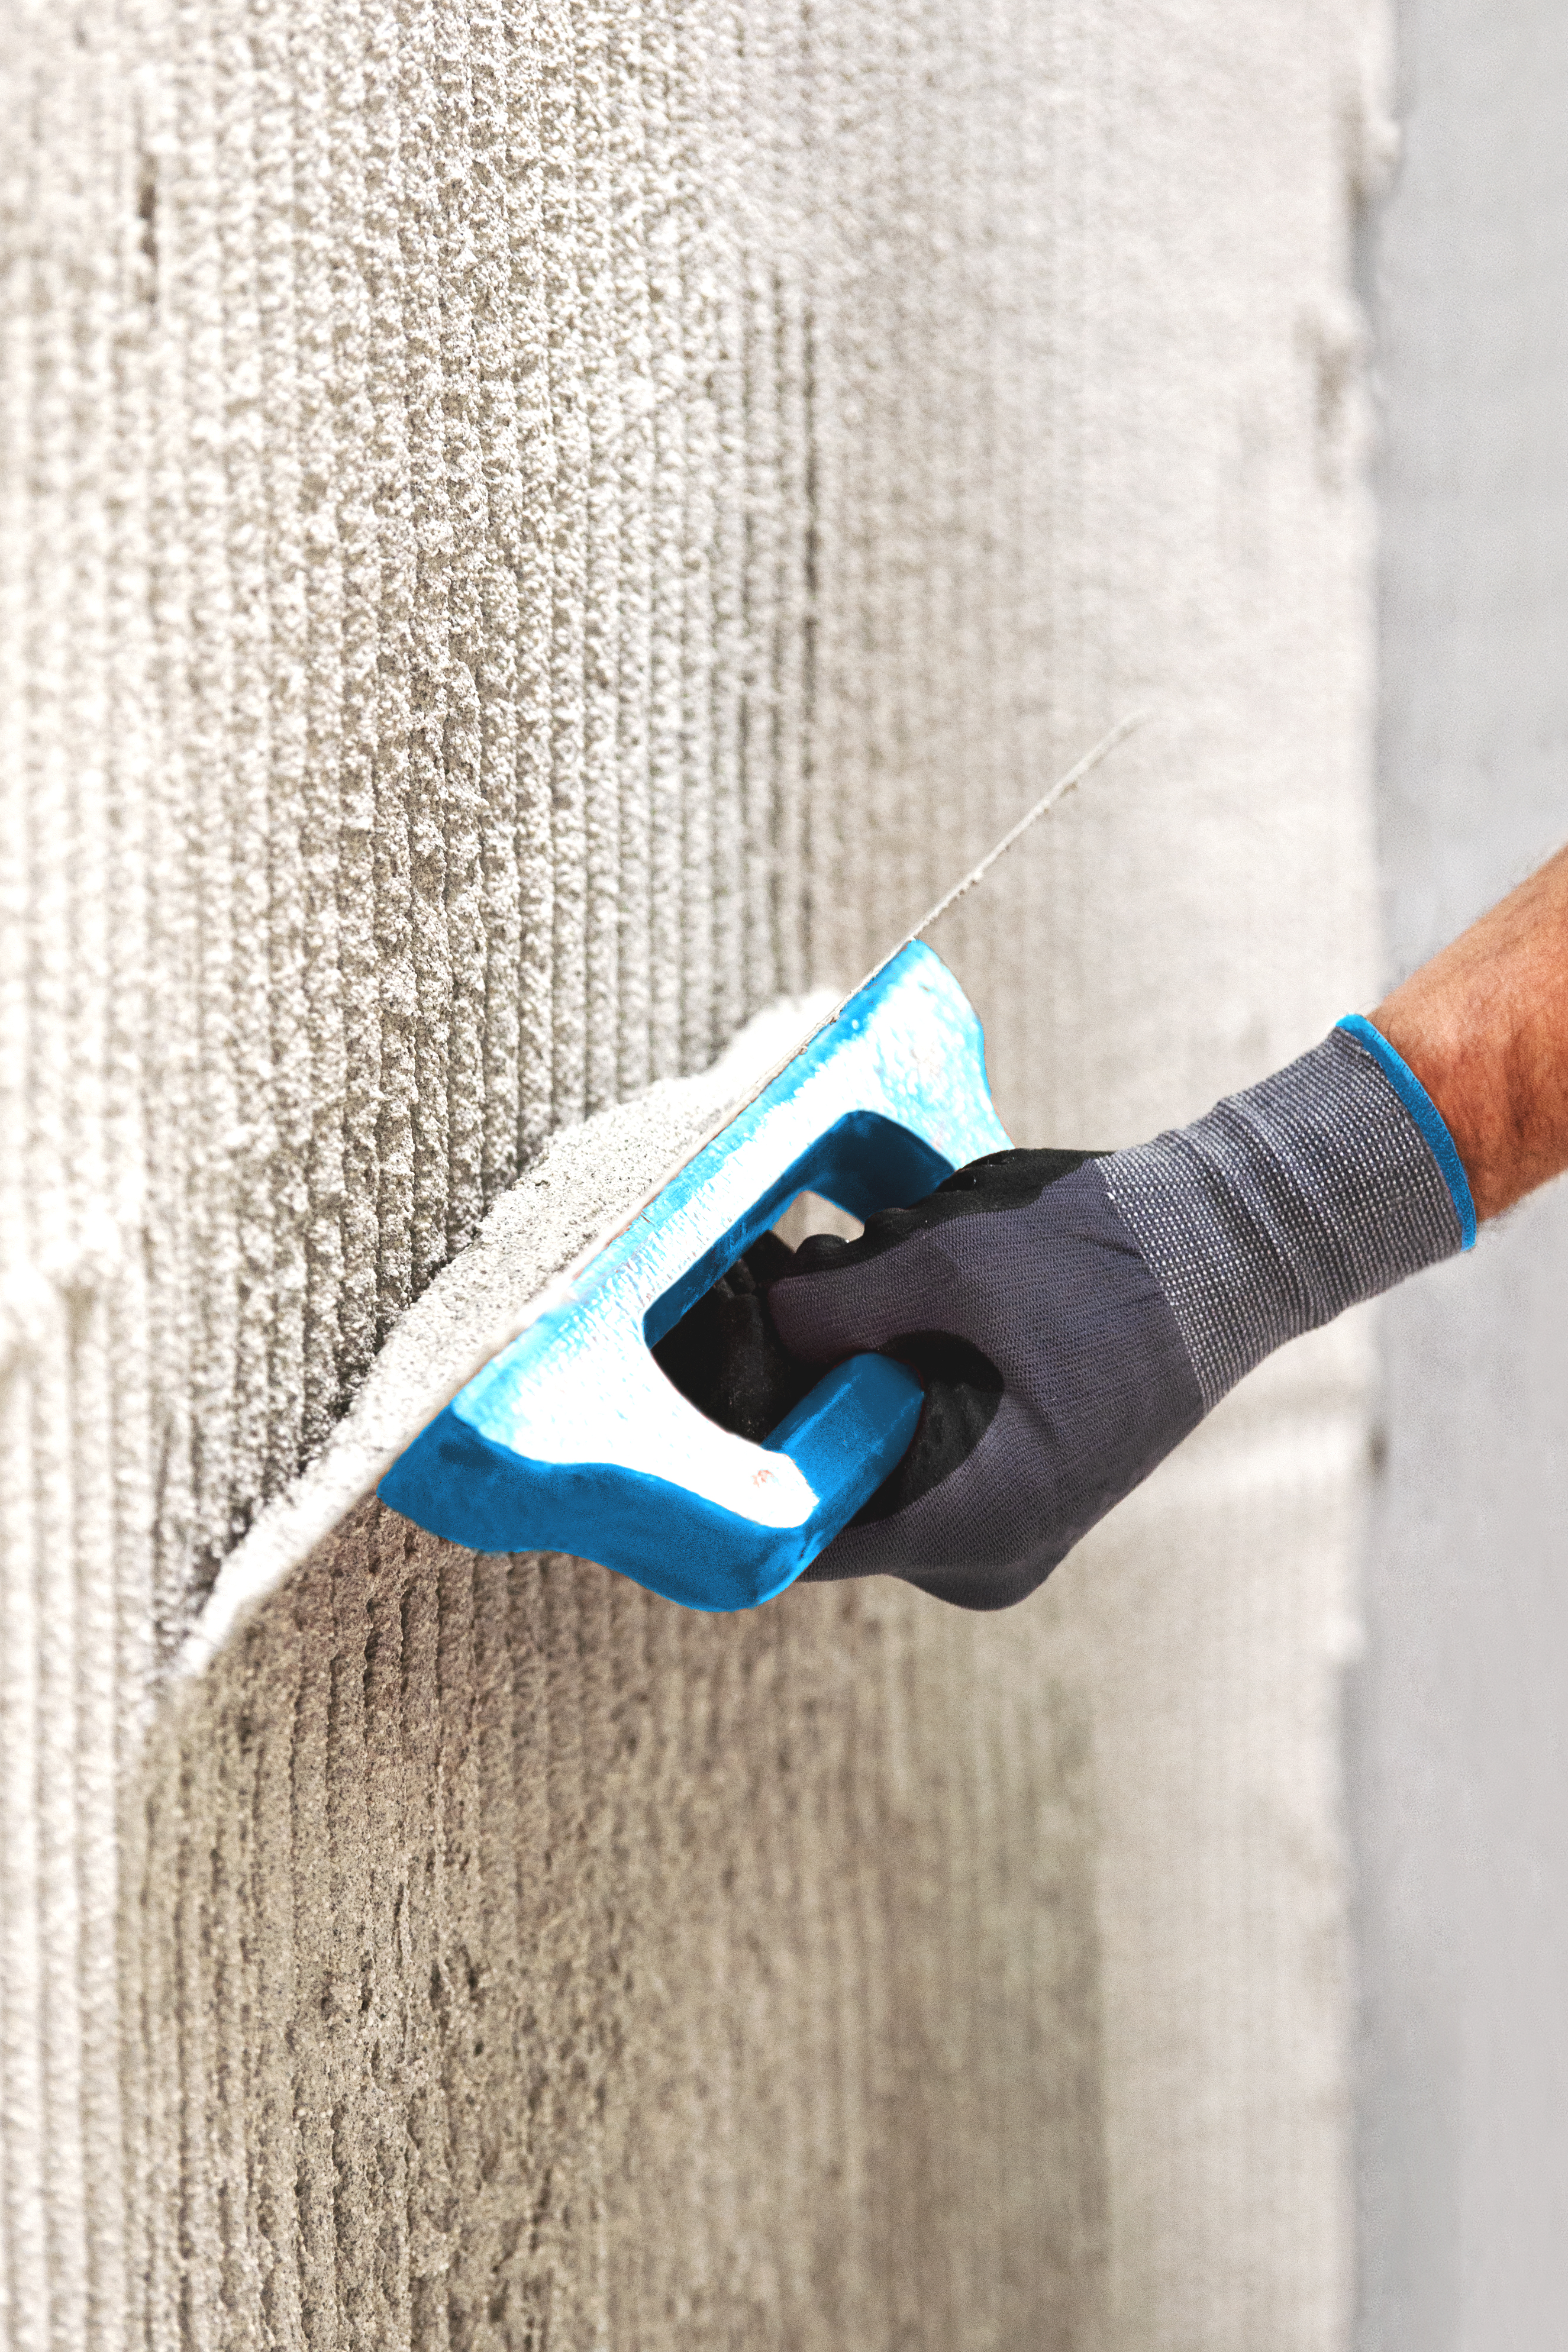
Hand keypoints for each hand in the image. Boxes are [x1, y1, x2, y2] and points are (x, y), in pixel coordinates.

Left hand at [766, 1018, 1471, 1609]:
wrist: (1229, 1244)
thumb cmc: (1107, 1260)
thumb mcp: (955, 1263)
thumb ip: (839, 1305)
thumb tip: (762, 1315)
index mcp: (974, 1528)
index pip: (804, 1530)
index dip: (740, 1457)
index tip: (704, 1378)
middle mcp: (981, 1555)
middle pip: (830, 1491)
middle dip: (794, 1391)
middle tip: (780, 1286)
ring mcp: (997, 1527)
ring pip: (863, 1460)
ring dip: (837, 1371)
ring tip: (839, 1269)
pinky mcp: (1007, 1485)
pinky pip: (905, 1445)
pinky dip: (880, 1375)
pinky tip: (876, 1288)